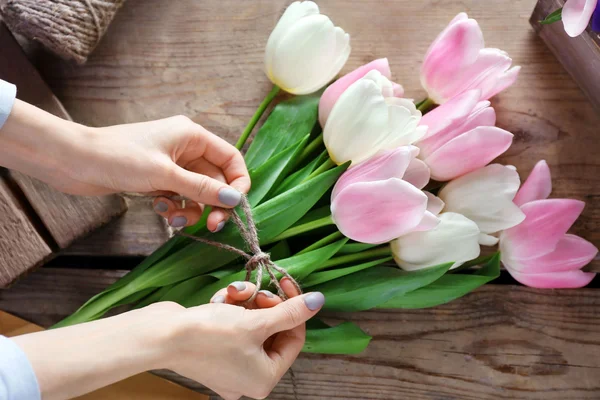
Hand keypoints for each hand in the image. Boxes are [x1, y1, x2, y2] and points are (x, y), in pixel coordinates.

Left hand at [0, 101, 249, 230]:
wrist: (72, 160)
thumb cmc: (118, 158)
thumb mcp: (164, 175)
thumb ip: (201, 188)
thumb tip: (236, 199)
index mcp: (192, 136)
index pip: (230, 159)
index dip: (238, 183)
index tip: (235, 207)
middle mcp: (186, 148)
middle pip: (215, 180)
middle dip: (213, 203)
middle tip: (212, 226)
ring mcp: (171, 164)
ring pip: (197, 192)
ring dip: (192, 209)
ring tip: (175, 219)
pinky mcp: (157, 179)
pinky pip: (179, 197)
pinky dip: (175, 207)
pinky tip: (160, 210)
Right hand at [12, 287, 324, 399]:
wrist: (158, 336)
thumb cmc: (209, 334)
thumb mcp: (257, 321)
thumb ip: (291, 311)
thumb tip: (318, 301)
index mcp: (264, 379)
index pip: (294, 338)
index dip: (293, 307)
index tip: (285, 282)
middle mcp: (248, 377)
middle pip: (273, 331)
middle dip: (266, 304)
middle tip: (257, 290)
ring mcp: (229, 365)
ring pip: (253, 324)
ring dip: (246, 303)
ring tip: (234, 293)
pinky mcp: (213, 350)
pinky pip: (234, 326)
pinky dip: (230, 309)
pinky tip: (219, 300)